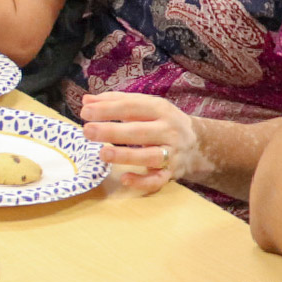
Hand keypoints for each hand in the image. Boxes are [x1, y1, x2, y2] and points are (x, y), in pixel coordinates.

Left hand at [79, 91, 198, 195]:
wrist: (197, 143)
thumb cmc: (161, 122)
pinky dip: (142, 181)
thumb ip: (116, 102)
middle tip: (88, 131)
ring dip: (126, 156)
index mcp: (160, 109)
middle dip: (112, 131)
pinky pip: (157, 180)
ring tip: (102, 154)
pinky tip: (124, 179)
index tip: (85, 111)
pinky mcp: (171, 173)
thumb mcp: (145, 106)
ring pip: (149, 156)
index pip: (132, 107)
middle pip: (139, 131)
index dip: (108, 109)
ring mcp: (171, 153)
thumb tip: (87, 100)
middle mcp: (168, 130)